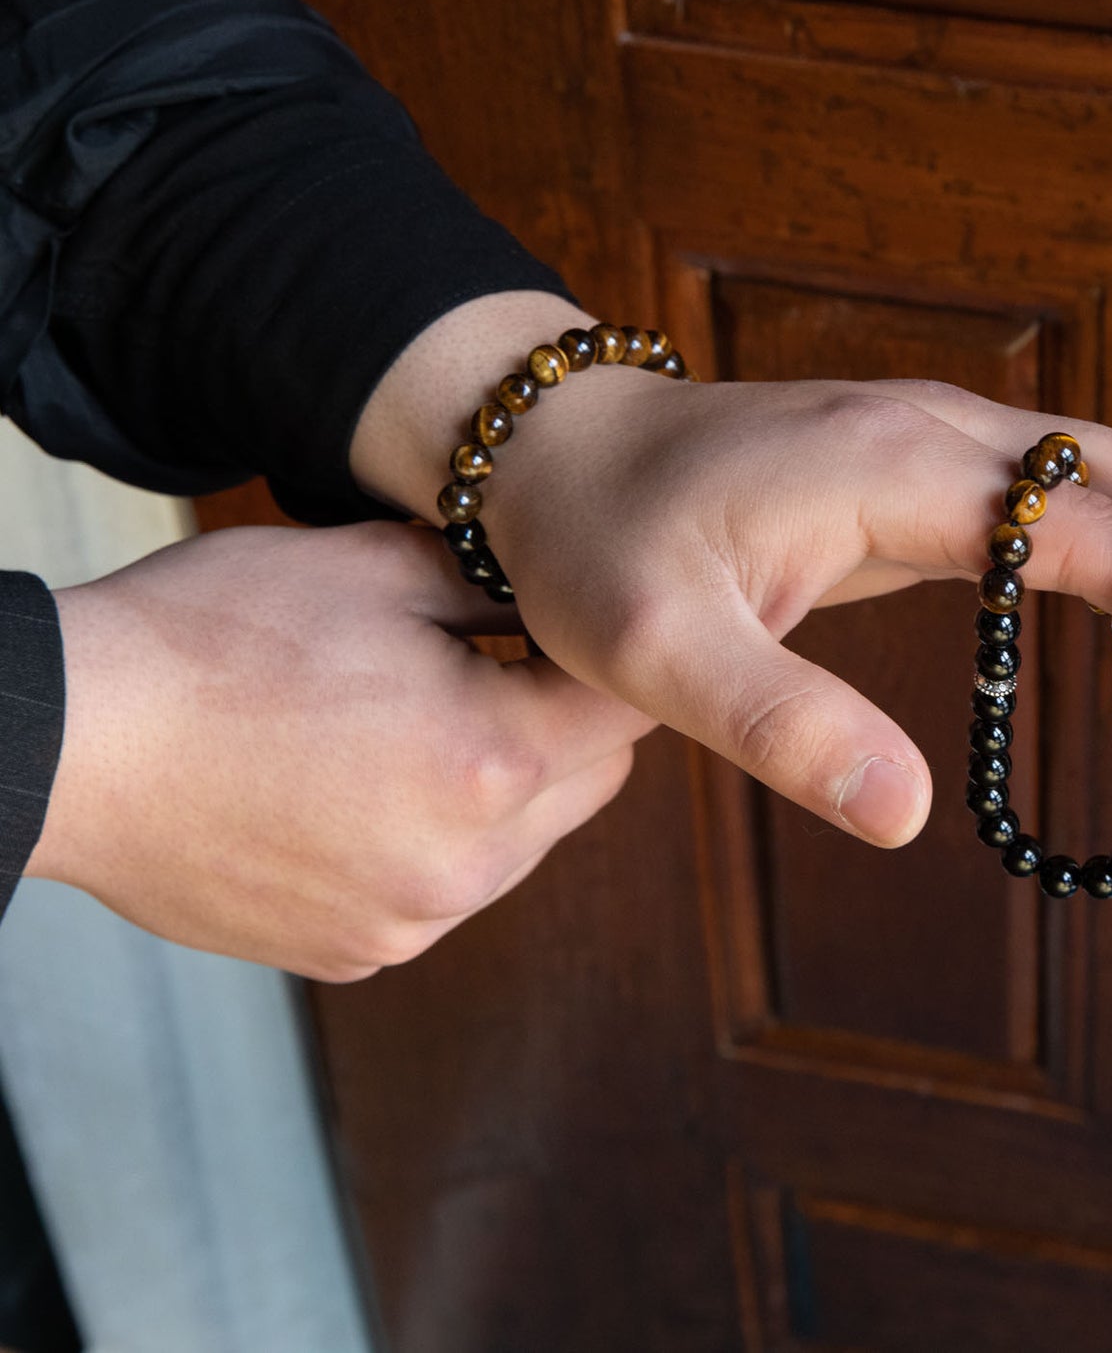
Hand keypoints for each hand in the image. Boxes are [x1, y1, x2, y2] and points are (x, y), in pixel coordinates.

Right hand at [27, 523, 652, 979]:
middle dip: (568, 725)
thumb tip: (559, 601)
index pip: (625, 713)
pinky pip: (448, 893)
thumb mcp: (378, 569)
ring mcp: (411, 924)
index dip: (609, 661)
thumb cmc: (216, 639)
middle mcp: (468, 867)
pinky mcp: (357, 955)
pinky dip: (438, 844)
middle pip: (592, 787)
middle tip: (503, 667)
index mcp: (490, 762)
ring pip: (525, 847)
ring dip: (507, 790)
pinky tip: (365, 792)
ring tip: (417, 728)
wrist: (74, 743)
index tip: (582, 634)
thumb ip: (500, 591)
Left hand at [353, 293, 1111, 852]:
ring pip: (1094, 480)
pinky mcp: (900, 475)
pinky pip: (1039, 500)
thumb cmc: (593, 547)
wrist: (549, 457)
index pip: (1084, 530)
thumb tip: (906, 818)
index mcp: (894, 469)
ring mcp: (919, 447)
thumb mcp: (658, 651)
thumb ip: (779, 724)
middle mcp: (929, 436)